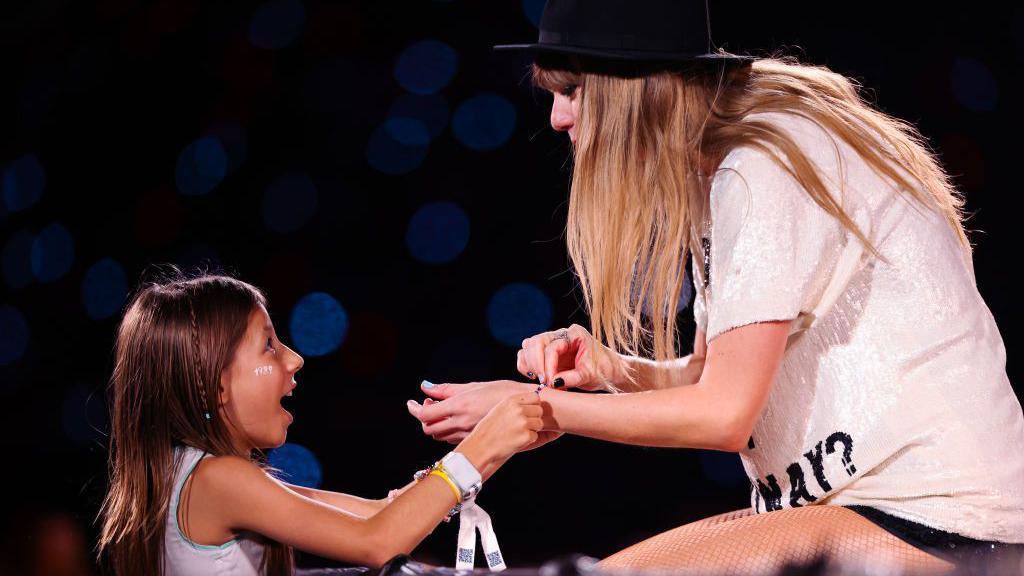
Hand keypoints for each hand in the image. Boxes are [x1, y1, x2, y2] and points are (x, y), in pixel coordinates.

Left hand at [407, 380, 527, 443]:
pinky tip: (455, 420)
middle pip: (429, 429)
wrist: (528, 409)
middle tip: (430, 406)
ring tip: (442, 411)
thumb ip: (448, 389)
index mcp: (460, 406)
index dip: (415, 410)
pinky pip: (453, 439)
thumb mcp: (474, 386)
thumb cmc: (503, 392)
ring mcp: (468, 433)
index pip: (425, 415)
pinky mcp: (475, 438)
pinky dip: (447, 431)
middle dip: (424, 419)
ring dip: (435, 425)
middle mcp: (461, 423)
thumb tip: (426, 387)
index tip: (412, 403)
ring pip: (440, 436)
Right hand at [455, 392, 543, 479]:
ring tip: (517, 433)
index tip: (529, 411)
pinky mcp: (526, 436)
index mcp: (511, 400)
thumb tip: (535, 401)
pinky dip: (528, 440)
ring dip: (532, 429)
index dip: (534, 405)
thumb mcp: (500, 409)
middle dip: (534, 418)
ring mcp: (523, 423)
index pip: (535, 397)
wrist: (482, 446)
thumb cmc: (490, 428)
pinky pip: (535, 436)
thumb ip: (516, 404)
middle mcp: (518, 409)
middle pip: (539, 410)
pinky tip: (515, 440)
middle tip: (522, 425)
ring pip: (539, 424)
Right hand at [517, 324, 626, 389]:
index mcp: (574, 334)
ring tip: (543, 381)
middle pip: (535, 342)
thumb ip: (572, 378)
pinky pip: (527, 356)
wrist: (609, 372)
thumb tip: (551, 382)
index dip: (547, 365)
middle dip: (536, 364)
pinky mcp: (545, 353)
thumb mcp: (590, 375)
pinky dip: (528, 368)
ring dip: (530, 366)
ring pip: (528, 347)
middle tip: (544, 382)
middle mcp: (560, 334)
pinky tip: (539, 379)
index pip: (552, 347)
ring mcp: (552, 342)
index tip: (549, 382)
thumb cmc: (603, 370)